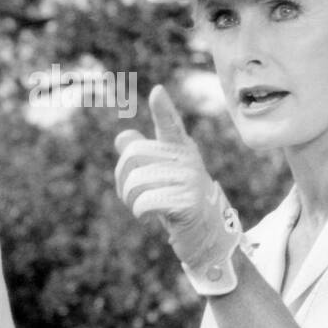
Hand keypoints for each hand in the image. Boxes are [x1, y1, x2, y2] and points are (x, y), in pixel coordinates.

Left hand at [114, 84, 240, 269]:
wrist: (205, 235)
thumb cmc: (178, 202)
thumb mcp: (159, 177)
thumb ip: (142, 157)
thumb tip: (122, 138)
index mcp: (180, 149)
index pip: (170, 125)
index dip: (163, 109)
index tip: (157, 92)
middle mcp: (187, 160)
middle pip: (133, 154)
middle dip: (121, 178)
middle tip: (131, 195)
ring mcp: (190, 180)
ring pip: (136, 181)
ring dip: (130, 200)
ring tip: (142, 207)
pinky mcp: (188, 202)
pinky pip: (145, 202)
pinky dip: (139, 213)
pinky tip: (148, 217)